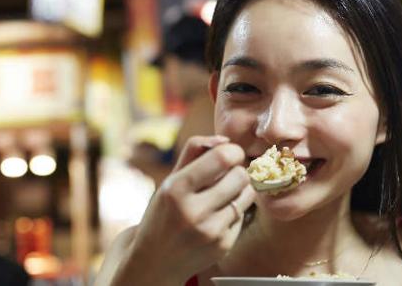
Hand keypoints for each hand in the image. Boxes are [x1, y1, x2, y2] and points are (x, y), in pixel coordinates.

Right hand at [113, 135, 255, 285]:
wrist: (154, 262)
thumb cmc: (164, 212)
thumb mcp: (170, 180)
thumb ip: (195, 151)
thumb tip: (225, 140)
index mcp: (176, 189)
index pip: (222, 158)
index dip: (233, 151)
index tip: (230, 155)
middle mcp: (192, 211)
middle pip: (241, 175)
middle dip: (238, 170)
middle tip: (227, 175)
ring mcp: (210, 231)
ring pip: (248, 194)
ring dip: (241, 189)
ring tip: (224, 194)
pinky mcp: (223, 246)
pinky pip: (243, 215)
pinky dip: (235, 211)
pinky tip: (217, 217)